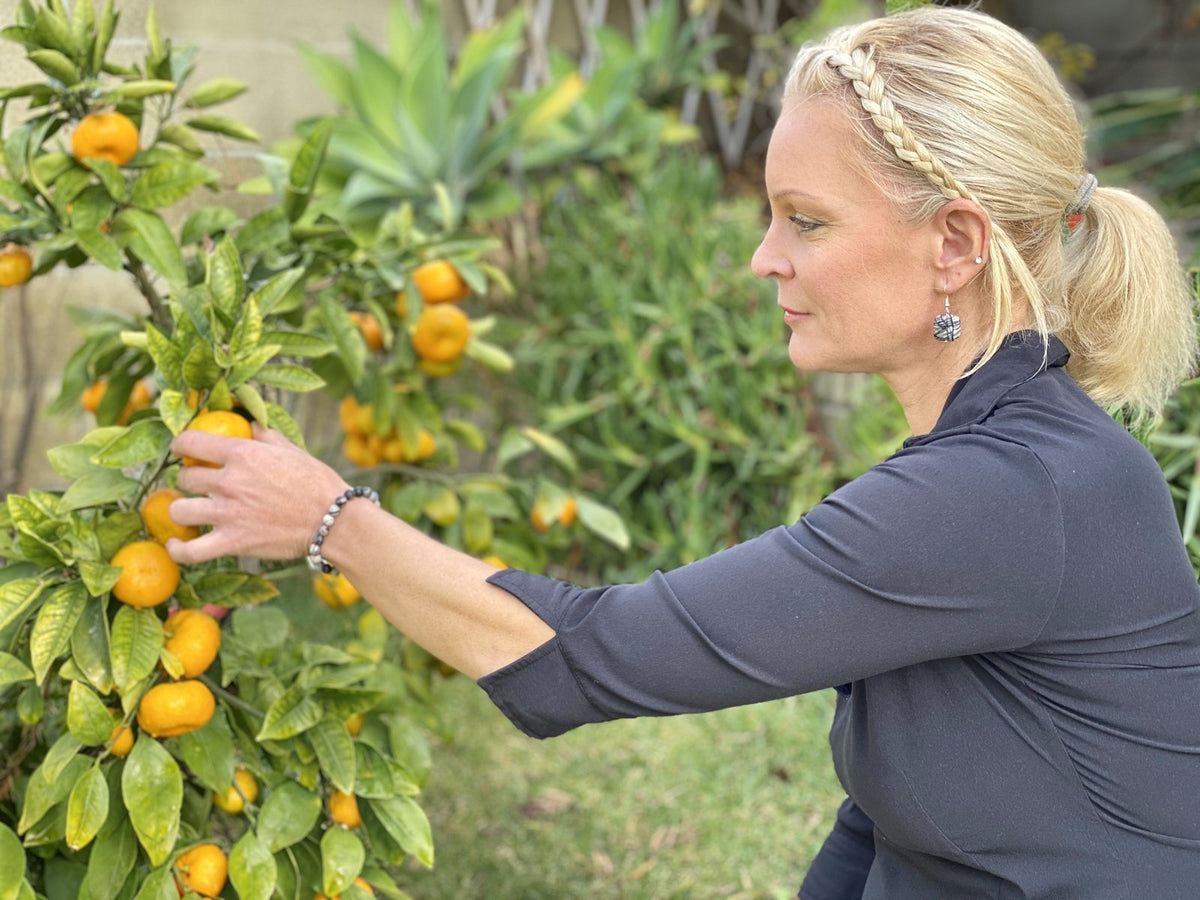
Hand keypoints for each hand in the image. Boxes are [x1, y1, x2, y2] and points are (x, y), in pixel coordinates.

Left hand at [166, 424, 350, 565]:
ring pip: (179, 510)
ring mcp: (228, 513)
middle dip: (189, 479)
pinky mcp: (233, 542)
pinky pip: (190, 550)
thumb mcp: (292, 450)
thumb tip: (249, 424)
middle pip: (185, 477)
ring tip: (191, 511)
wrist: (333, 520)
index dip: (181, 445)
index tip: (182, 451)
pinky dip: (178, 549)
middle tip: (200, 485)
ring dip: (182, 509)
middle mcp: (229, 481)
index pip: (191, 442)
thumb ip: (265, 436)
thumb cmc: (317, 483)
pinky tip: (175, 544)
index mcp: (243, 454)